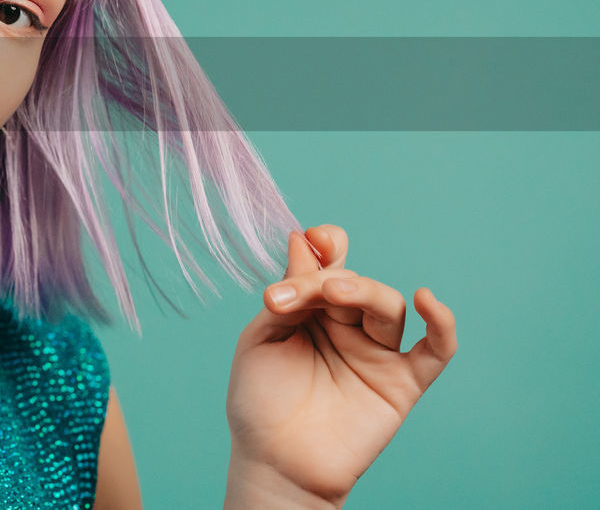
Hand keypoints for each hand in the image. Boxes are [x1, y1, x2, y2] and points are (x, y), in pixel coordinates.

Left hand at [224, 226, 456, 505]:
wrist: (274, 462)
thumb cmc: (260, 402)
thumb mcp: (262, 337)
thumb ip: (288, 294)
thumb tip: (302, 238)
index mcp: (312, 309)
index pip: (328, 263)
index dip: (325, 245)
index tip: (310, 239)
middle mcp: (347, 325)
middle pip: (355, 282)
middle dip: (329, 278)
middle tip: (294, 294)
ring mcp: (376, 353)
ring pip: (388, 307)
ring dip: (364, 291)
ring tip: (333, 292)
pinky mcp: (401, 384)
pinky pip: (436, 351)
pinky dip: (441, 324)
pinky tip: (428, 299)